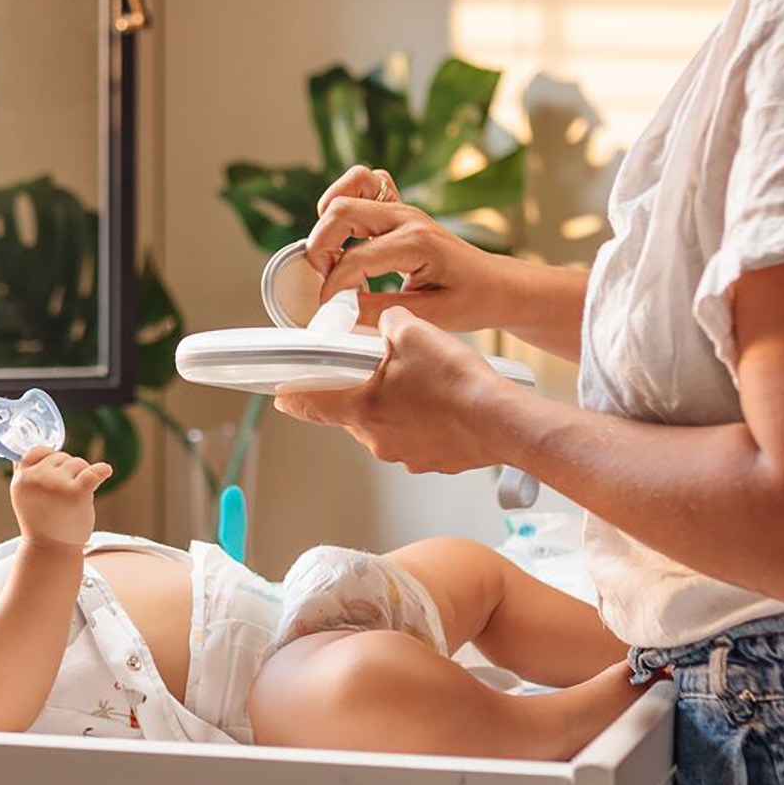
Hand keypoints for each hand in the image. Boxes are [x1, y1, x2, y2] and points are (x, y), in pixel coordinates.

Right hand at [10, 446, 112, 550]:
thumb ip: (25, 472)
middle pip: (62, 457)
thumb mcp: (24, 495)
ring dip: (82, 477)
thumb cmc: (41, 522)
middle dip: (69, 472)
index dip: (50, 458)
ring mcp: (56, 484)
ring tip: (73, 500)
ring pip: (79, 463)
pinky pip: (93, 471)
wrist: (51, 550)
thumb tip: (31, 448)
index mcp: (21, 479)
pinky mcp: (76, 492)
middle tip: (64, 497)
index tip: (58, 470)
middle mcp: (36, 479)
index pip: (37, 451)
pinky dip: (102, 470)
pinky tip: (105, 471)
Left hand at [272, 306, 515, 473]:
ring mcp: (405, 455)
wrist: (502, 421)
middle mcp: (377, 438)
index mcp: (362, 409)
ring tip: (427, 383)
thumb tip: (385, 323)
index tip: (281, 395)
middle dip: (364, 390)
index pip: (310, 405)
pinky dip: (424, 421)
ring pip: (387, 425)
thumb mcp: (413, 332)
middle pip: (353, 413)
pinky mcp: (432, 461)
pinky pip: (417, 438)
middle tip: (386, 368)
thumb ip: (386, 324)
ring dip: (397, 406)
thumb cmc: (457, 383)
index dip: (293, 397)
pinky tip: (445, 403)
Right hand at [306, 165, 515, 331]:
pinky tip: (345, 235)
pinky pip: (365, 183)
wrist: (497, 284)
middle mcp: (407, 217)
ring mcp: (402, 208)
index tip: (328, 309)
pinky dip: (344, 200)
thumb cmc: (472, 300)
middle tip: (325, 280)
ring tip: (332, 256)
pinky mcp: (399, 207)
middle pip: (341, 211)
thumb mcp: (430, 317)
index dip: (333, 287)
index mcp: (418, 243)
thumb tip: (337, 311)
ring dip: (328, 221)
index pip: (356, 259)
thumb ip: (379, 313)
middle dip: (321, 248)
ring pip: (348, 189)